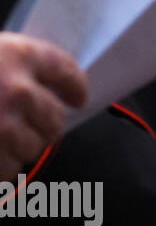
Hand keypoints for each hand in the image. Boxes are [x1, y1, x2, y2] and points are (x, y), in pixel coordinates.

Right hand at [0, 32, 86, 180]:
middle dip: (44, 125)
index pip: (66, 70)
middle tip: (26, 126)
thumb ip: (15, 67)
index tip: (78, 97)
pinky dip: (1, 168)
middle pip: (55, 119)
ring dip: (19, 147)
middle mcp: (16, 90)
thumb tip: (52, 88)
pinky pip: (10, 170)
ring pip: (34, 146)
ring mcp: (3, 125)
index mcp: (17, 56)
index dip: (75, 85)